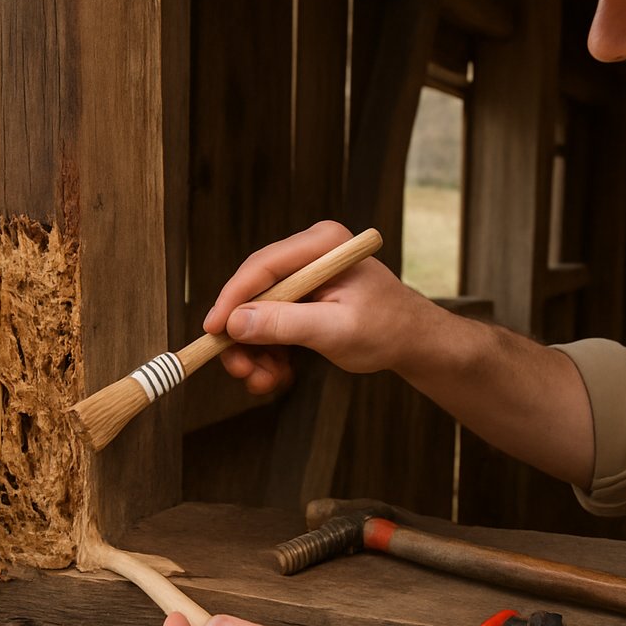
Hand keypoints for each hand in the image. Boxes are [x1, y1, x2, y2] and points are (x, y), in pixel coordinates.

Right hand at [203, 221, 433, 393]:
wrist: (413, 342)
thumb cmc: (387, 329)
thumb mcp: (335, 330)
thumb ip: (286, 324)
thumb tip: (235, 322)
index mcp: (322, 245)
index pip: (262, 266)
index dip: (232, 299)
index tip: (212, 330)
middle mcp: (307, 254)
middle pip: (253, 291)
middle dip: (242, 334)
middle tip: (240, 370)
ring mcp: (303, 276)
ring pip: (256, 312)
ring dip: (254, 351)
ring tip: (266, 381)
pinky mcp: (300, 298)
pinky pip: (268, 323)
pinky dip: (267, 352)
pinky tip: (277, 374)